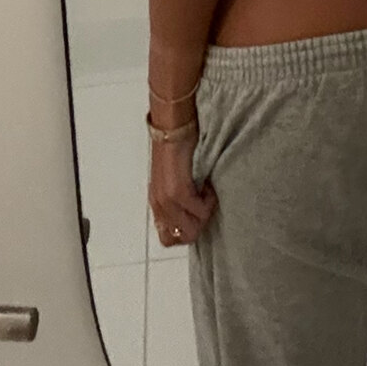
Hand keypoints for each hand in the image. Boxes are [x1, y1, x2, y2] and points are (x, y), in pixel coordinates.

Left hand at [149, 126, 217, 247]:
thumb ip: (177, 198)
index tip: (197, 212)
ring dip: (205, 213)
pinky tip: (208, 184)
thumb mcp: (172, 179)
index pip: (168, 238)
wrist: (173, 127)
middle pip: (183, 238)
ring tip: (207, 192)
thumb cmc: (176, 146)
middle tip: (205, 204)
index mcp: (157, 203)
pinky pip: (201, 210)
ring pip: (194, 228)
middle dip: (200, 225)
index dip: (187, 230)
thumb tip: (191, 213)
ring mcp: (167, 201)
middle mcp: (159, 206)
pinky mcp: (179, 193)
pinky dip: (209, 200)